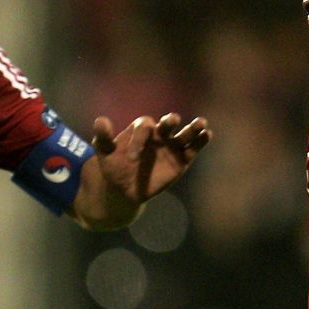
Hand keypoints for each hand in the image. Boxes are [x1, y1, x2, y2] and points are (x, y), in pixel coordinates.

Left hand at [81, 112, 210, 228]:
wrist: (123, 188)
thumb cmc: (113, 166)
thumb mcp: (104, 152)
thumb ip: (103, 137)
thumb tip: (100, 120)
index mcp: (142, 130)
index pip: (144, 127)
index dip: (138, 140)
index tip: (131, 158)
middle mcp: (160, 135)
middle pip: (168, 123)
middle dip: (170, 121)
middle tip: (172, 120)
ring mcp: (172, 147)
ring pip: (185, 134)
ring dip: (193, 128)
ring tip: (201, 124)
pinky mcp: (182, 160)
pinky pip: (193, 149)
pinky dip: (201, 141)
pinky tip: (207, 135)